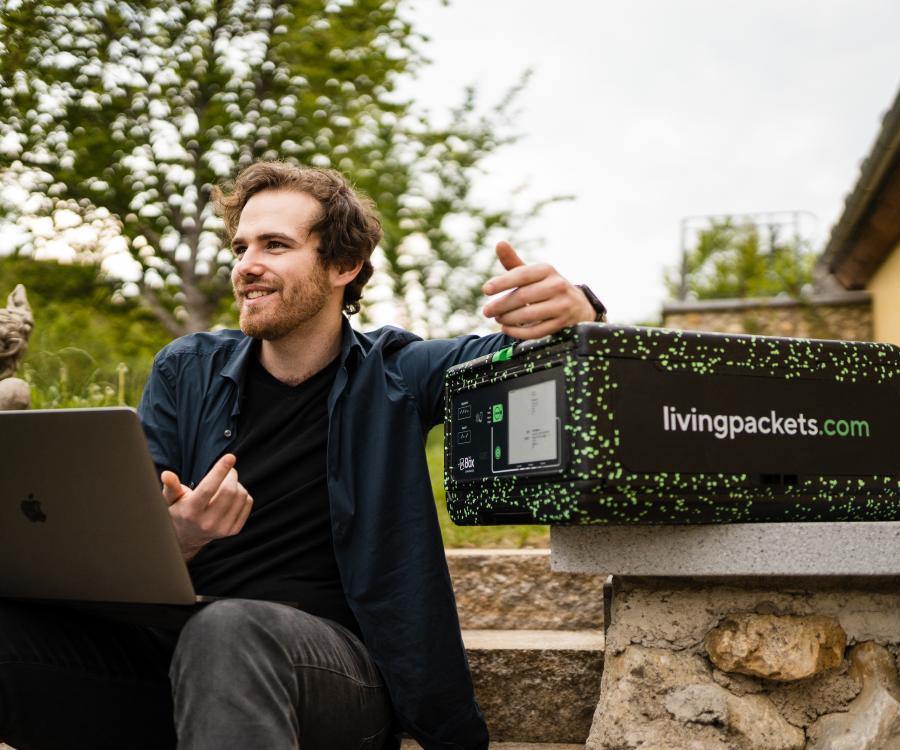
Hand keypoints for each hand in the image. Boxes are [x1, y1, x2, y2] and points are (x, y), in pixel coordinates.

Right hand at [161, 454, 253, 560]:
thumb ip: (171, 486)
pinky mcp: (234, 530)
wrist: (188, 536)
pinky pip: (247, 503)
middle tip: (228, 470)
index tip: (230, 456)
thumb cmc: (180, 510)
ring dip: (237, 483)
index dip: (220, 470)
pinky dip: (243, 494)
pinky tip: (232, 495)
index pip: (208, 488)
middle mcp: (207, 523)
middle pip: (229, 490)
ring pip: (241, 495)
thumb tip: (166, 474)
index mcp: (191, 512)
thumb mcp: (171, 499)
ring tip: (227, 484)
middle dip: (231, 474)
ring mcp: (222, 529)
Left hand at [481, 241, 596, 339]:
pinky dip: (518, 332)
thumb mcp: (533, 274)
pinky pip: (536, 331)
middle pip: (522, 297)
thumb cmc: (546, 286)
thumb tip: (499, 243)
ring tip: (497, 318)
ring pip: (528, 315)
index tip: (485, 290)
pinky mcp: (562, 324)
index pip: (522, 275)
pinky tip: (507, 329)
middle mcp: (557, 286)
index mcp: (547, 270)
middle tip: (486, 311)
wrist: (578, 305)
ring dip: (508, 319)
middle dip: (500, 305)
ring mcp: (562, 306)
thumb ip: (514, 262)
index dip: (502, 282)